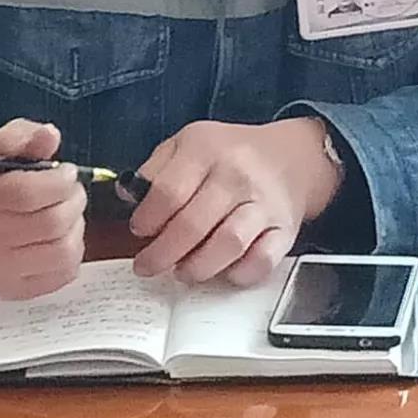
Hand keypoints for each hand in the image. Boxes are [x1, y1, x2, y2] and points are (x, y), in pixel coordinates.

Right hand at [0, 119, 85, 298]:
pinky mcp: (11, 287)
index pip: (24, 194)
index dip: (57, 181)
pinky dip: (72, 254)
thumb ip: (22, 136)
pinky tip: (61, 236)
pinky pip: (60, 276)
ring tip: (68, 211)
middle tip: (72, 189)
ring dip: (76, 227)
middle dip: (73, 200)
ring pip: (60, 253)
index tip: (66, 171)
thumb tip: (50, 136)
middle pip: (48, 224)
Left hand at [128, 117, 341, 286]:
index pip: (168, 190)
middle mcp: (236, 175)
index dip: (148, 218)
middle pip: (193, 223)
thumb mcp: (188, 143)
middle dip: (162, 253)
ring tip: (181, 272)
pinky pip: (263, 261)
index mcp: (206, 149)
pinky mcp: (284, 230)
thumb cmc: (229, 153)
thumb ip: (156, 167)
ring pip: (228, 244)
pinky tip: (223, 273)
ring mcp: (263, 203)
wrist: (290, 156)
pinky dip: (240, 274)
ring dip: (197, 267)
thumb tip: (128, 194)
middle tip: (147, 266)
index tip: (139, 231)